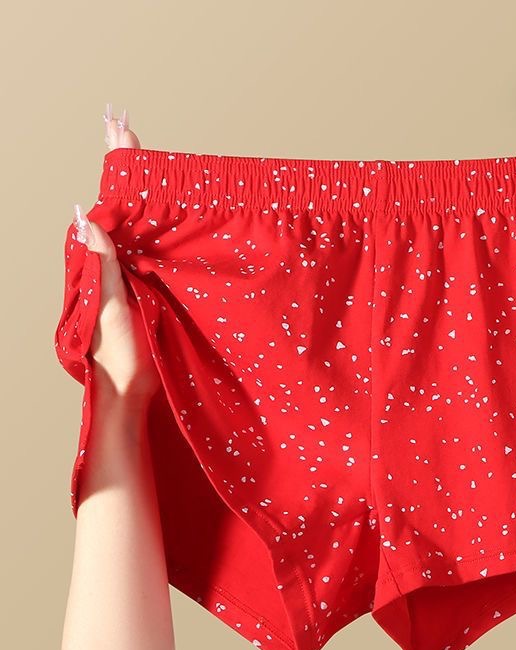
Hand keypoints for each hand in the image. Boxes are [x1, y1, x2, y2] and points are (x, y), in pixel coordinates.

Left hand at [73, 104, 158, 403]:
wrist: (131, 389)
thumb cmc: (118, 354)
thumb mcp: (108, 307)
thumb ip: (101, 266)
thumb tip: (84, 218)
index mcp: (104, 261)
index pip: (107, 202)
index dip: (115, 164)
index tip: (119, 127)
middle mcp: (119, 261)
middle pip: (121, 202)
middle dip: (125, 163)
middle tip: (123, 124)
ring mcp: (138, 272)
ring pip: (137, 221)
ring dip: (139, 185)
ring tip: (137, 150)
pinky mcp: (156, 288)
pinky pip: (155, 247)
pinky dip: (158, 221)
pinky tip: (162, 208)